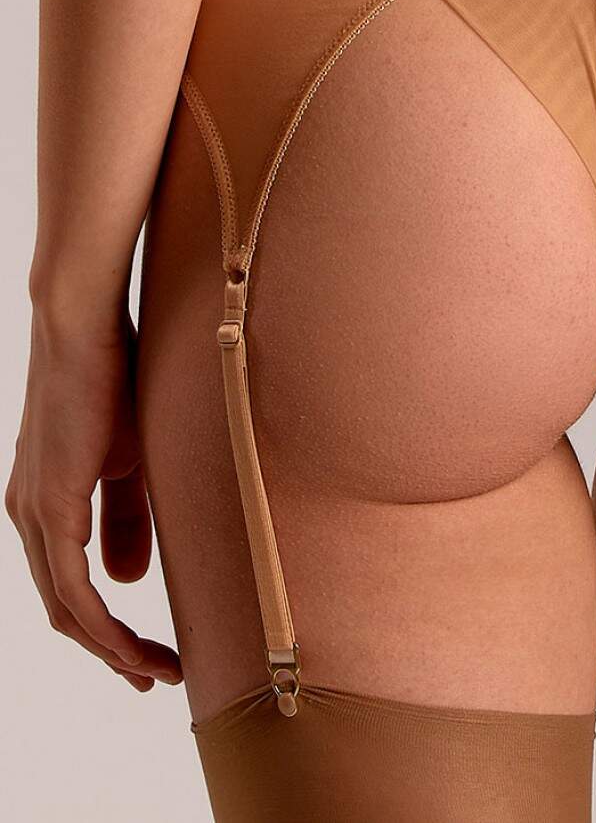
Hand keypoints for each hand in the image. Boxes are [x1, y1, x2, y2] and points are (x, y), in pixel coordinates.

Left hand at [6, 308, 180, 690]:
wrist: (84, 326)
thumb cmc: (112, 381)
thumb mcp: (129, 460)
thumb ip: (124, 519)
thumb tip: (124, 581)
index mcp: (45, 506)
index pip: (70, 589)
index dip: (108, 631)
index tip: (151, 655)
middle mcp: (29, 517)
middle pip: (64, 612)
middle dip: (112, 652)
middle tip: (158, 676)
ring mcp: (34, 513)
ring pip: (65, 609)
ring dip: (111, 647)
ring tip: (157, 669)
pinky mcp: (50, 503)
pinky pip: (69, 586)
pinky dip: (101, 623)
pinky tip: (130, 640)